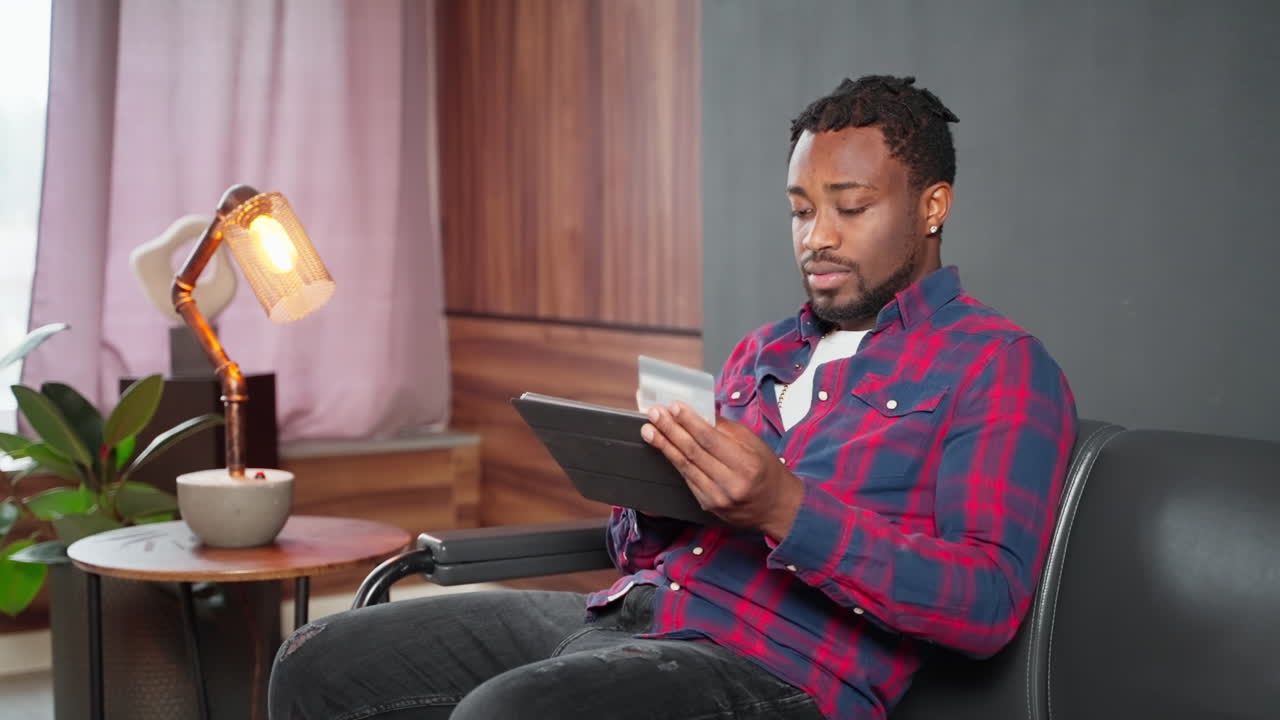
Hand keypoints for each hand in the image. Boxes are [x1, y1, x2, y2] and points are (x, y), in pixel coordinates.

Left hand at [641, 402, 803, 539]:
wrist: (776, 507)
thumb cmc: (766, 470)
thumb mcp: (755, 444)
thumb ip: (726, 429)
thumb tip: (699, 411)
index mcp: (746, 464)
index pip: (711, 440)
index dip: (689, 422)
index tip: (673, 406)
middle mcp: (730, 483)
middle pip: (693, 452)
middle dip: (670, 430)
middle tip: (654, 414)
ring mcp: (717, 498)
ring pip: (685, 467)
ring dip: (665, 446)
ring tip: (649, 430)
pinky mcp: (707, 505)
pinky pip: (687, 479)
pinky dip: (674, 462)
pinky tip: (663, 448)